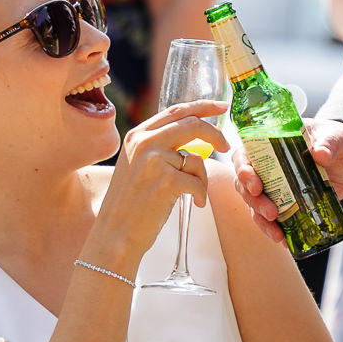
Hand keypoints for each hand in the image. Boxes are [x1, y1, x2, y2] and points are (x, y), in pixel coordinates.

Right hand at [91, 101, 229, 262]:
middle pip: (192, 124)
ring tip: (194, 193)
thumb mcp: (137, 165)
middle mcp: (144, 142)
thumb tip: (195, 137)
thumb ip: (159, 147)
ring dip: (202, 178)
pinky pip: (199, 181)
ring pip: (198, 159)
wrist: (115, 234)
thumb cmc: (131, 205)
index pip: (176, 111)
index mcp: (137, 135)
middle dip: (215, 134)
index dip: (202, 106)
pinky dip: (202, 194)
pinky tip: (195, 204)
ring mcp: (154, 160)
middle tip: (227, 145)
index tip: (221, 107)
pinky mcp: (166, 180)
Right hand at [233, 118, 342, 245]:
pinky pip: (274, 219)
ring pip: (256, 205)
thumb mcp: (338, 138)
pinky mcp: (288, 203)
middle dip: (254, 201)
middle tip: (271, 213)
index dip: (244, 170)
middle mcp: (269, 165)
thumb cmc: (341, 141)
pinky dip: (276, 230)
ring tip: (277, 233)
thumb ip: (329, 144)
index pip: (245, 155)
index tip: (255, 186)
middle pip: (246, 184)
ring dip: (262, 220)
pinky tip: (285, 240)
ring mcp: (277, 186)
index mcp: (273, 142)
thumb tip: (320, 154)